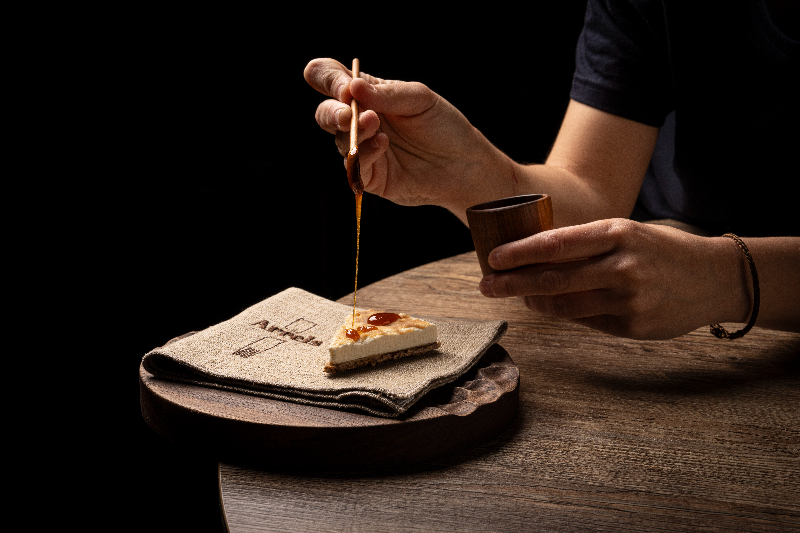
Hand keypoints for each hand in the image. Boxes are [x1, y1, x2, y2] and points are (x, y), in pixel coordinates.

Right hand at [304, 58, 509, 210]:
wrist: (463, 164)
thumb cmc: (442, 126)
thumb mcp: (419, 99)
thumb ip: (386, 94)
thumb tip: (352, 88)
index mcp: (367, 94)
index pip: (329, 78)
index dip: (326, 78)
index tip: (344, 87)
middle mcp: (359, 120)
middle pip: (324, 112)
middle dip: (332, 112)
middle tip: (348, 112)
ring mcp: (361, 149)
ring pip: (337, 139)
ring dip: (353, 131)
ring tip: (376, 125)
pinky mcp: (369, 176)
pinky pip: (354, 166)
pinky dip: (365, 153)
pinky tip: (383, 144)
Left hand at [478, 219, 750, 338]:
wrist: (716, 278)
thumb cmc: (661, 250)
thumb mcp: (627, 234)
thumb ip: (586, 245)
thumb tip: (533, 258)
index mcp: (618, 233)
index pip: (557, 244)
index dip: (520, 253)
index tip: (493, 258)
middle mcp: (623, 266)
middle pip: (554, 279)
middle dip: (513, 284)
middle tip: (486, 286)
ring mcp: (630, 300)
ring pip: (566, 306)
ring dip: (535, 302)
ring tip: (518, 297)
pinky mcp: (634, 327)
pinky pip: (588, 322)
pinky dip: (566, 314)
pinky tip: (553, 307)